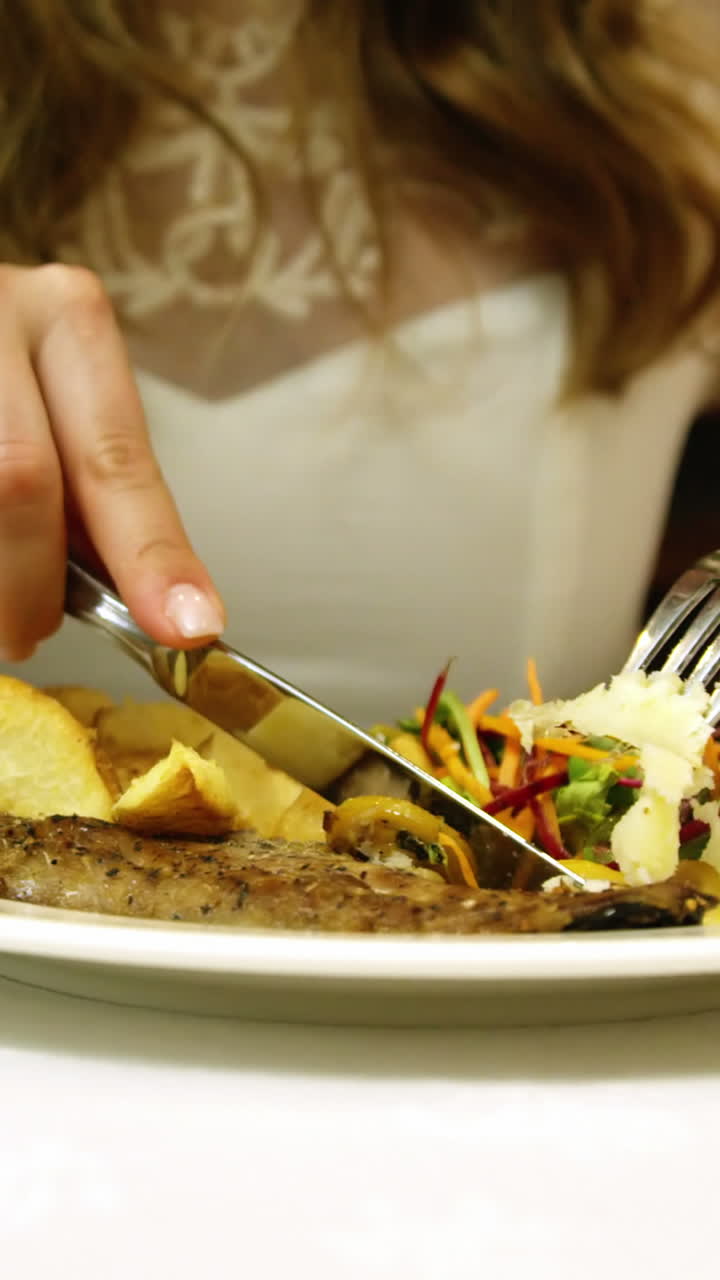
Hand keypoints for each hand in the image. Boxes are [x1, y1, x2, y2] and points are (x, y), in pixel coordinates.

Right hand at [0, 263, 224, 660]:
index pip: (115, 458)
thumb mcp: (59, 400)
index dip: (150, 554)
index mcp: (67, 322)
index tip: (188, 624)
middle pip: (22, 479)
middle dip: (29, 587)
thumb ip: (90, 483)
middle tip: (30, 633)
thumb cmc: (7, 377)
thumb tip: (141, 596)